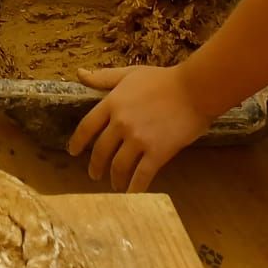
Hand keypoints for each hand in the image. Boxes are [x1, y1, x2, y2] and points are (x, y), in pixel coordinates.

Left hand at [69, 66, 208, 189]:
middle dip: (95, 165)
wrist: (195, 90)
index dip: (78, 142)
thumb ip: (103, 77)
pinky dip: (134, 188)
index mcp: (112, 103)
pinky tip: (132, 193)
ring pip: (119, 166)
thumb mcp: (129, 74)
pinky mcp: (157, 153)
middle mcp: (121, 123)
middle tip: (94, 175)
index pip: (87, 127)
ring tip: (114, 185)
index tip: (73, 152)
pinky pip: (141, 175)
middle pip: (101, 151)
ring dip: (114, 179)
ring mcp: (138, 139)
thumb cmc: (163, 79)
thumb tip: (79, 73)